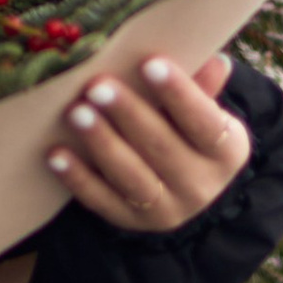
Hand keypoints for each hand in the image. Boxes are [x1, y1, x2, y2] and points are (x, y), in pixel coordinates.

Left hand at [43, 54, 251, 233]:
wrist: (185, 190)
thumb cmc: (189, 131)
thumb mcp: (205, 111)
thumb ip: (203, 86)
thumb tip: (215, 60)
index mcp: (226, 151)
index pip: (204, 122)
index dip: (179, 93)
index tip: (150, 63)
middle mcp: (200, 186)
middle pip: (162, 147)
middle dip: (128, 114)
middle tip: (98, 84)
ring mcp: (165, 209)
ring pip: (131, 176)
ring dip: (102, 143)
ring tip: (76, 113)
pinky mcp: (130, 222)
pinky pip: (101, 201)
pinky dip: (78, 179)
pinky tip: (56, 154)